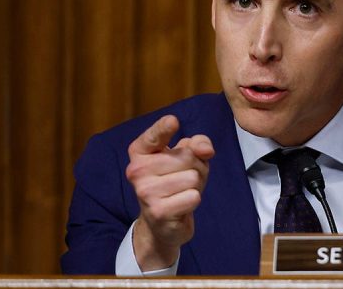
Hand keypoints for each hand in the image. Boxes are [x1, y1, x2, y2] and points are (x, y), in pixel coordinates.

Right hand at [125, 114, 214, 269]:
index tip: (173, 121)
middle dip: (196, 167)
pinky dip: (194, 200)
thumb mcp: (187, 157)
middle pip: (187, 156)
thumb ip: (198, 143)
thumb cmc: (174, 182)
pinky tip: (181, 205)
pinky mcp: (158, 211)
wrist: (162, 223)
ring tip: (183, 191)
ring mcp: (145, 192)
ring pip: (192, 177)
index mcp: (140, 152)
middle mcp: (137, 170)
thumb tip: (205, 149)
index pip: (154, 136)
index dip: (164, 127)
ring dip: (196, 185)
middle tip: (185, 178)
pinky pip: (193, 196)